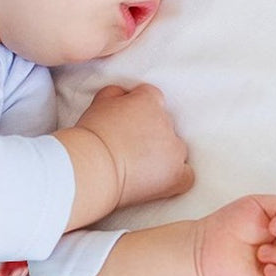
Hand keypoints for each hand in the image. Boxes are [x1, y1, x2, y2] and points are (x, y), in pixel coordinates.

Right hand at [75, 84, 193, 208]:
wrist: (91, 166)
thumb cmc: (90, 137)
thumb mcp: (98, 103)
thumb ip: (116, 94)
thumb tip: (124, 95)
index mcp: (149, 101)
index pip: (151, 98)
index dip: (137, 111)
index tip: (125, 123)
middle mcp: (167, 121)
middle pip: (164, 124)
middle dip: (149, 134)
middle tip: (126, 147)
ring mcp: (174, 149)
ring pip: (175, 149)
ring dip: (161, 155)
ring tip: (137, 167)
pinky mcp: (176, 175)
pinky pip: (186, 175)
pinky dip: (176, 177)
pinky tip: (159, 181)